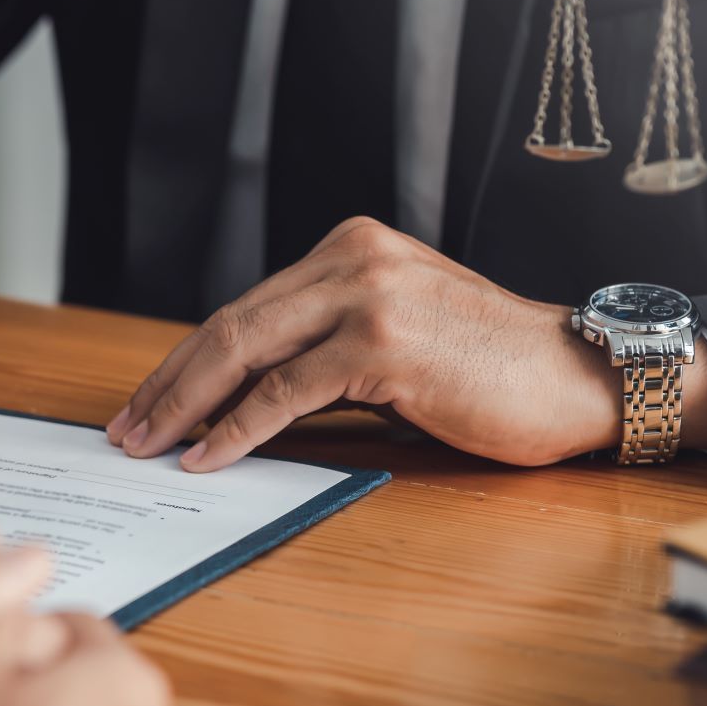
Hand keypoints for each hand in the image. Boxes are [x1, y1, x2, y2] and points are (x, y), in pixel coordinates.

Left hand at [106, 217, 706, 470]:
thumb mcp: (395, 334)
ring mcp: (367, 296)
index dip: (187, 359)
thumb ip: (323, 347)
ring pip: (244, 352)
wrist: (580, 375)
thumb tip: (239, 399)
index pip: (245, 307)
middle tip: (126, 429)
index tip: (148, 401)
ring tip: (149, 446)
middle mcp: (352, 258)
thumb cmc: (491, 366)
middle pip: (230, 324)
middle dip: (169, 383)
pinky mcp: (383, 345)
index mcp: (349, 248)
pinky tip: (207, 457)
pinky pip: (286, 392)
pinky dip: (236, 429)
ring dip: (186, 407)